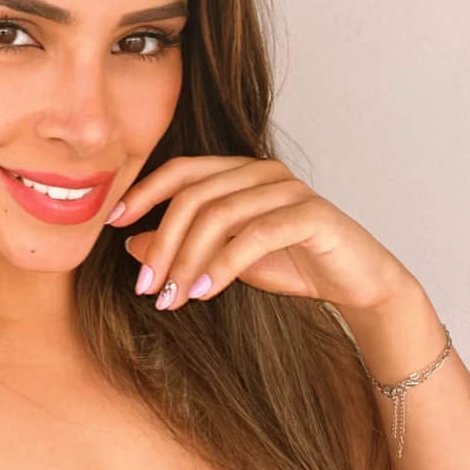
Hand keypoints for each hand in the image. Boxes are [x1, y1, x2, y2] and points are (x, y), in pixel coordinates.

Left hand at [106, 155, 418, 312]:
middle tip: (146, 286)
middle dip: (163, 242)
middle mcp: (262, 171)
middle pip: (195, 196)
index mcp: (239, 171)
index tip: (112, 222)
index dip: (144, 192)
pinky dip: (223, 266)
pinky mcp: (312, 214)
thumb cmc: (291, 264)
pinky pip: (255, 235)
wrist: (356, 283)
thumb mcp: (225, 258)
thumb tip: (131, 243)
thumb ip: (184, 246)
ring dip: (187, 261)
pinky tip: (204, 293)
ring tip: (171, 298)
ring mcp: (288, 189)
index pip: (182, 170)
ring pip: (220, 216)